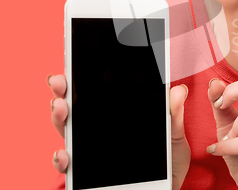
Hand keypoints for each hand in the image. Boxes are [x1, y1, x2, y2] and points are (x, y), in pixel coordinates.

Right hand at [47, 75, 190, 189]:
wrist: (169, 186)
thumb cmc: (168, 158)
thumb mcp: (173, 134)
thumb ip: (174, 114)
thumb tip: (179, 89)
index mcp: (117, 114)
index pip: (95, 90)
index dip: (81, 75)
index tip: (74, 61)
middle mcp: (98, 129)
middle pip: (74, 106)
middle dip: (62, 90)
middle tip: (61, 81)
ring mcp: (90, 151)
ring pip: (66, 130)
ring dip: (59, 117)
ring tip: (61, 106)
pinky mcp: (87, 175)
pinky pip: (69, 166)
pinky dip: (62, 159)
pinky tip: (64, 153)